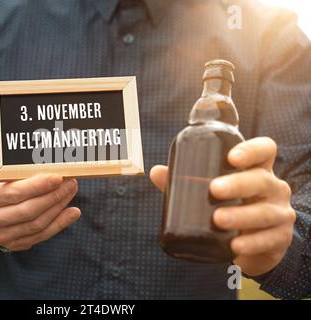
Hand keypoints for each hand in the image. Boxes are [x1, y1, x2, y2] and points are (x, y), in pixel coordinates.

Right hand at [0, 174, 80, 250]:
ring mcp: (2, 236)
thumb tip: (53, 172)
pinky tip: (73, 212)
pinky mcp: (15, 245)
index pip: (15, 192)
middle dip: (54, 196)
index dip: (38, 186)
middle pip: (29, 210)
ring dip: (59, 207)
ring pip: (37, 224)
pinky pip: (42, 235)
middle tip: (70, 183)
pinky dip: (60, 223)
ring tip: (70, 192)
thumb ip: (20, 178)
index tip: (58, 177)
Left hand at [150, 137, 295, 275]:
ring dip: (241, 216)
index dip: (251, 150)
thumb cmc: (232, 205)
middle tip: (213, 189)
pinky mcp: (279, 238)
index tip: (231, 157)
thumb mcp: (214, 191)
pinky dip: (251, 243)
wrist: (255, 243)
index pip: (264, 150)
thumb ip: (184, 181)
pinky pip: (269, 240)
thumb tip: (156, 172)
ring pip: (265, 212)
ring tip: (218, 219)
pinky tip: (235, 246)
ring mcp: (279, 213)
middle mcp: (274, 188)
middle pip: (262, 180)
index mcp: (258, 169)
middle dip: (238, 184)